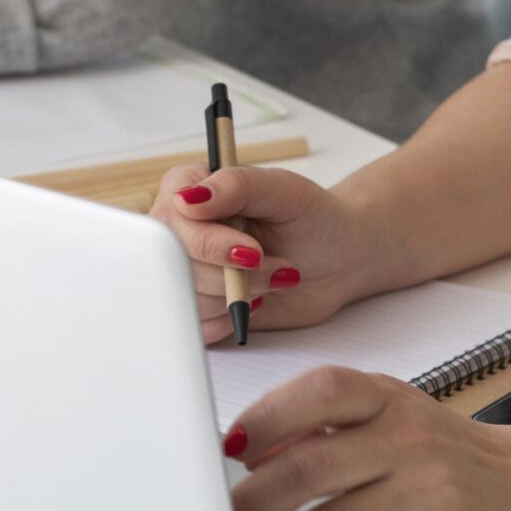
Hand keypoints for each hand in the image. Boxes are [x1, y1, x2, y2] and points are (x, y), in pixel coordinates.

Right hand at [148, 164, 389, 344]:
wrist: (336, 259)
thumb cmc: (314, 218)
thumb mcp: (285, 191)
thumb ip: (237, 186)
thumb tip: (189, 198)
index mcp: (190, 186)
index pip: (174, 222)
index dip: (212, 245)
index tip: (253, 251)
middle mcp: (181, 226)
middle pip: (178, 264)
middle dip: (233, 275)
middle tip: (271, 263)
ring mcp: (187, 265)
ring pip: (186, 297)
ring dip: (237, 296)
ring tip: (269, 278)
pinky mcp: (197, 302)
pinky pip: (194, 324)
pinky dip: (229, 319)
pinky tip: (253, 300)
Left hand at [225, 369, 510, 510]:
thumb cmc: (447, 456)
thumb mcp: (393, 419)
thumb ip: (327, 427)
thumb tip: (249, 455)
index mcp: (389, 400)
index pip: (322, 391)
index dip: (266, 417)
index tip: (225, 451)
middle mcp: (410, 440)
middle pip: (309, 467)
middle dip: (247, 506)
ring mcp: (432, 495)